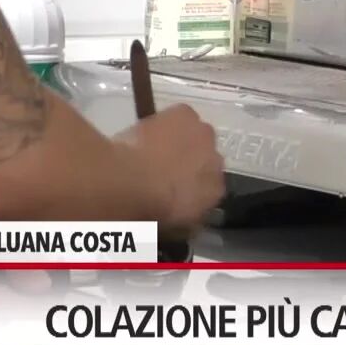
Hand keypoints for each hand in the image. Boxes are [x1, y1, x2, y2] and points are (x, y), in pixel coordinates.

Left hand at [114, 104, 225, 233]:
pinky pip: (182, 117)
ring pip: (196, 136)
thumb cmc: (145, 212)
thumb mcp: (168, 229)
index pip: (210, 188)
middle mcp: (218, 163)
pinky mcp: (187, 115)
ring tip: (155, 148)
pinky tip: (152, 129)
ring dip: (182, 140)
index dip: (191, 186)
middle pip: (206, 159)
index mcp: (215, 193)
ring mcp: (204, 137)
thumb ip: (182, 222)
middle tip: (163, 168)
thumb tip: (183, 221)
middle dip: (190, 162)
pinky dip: (170, 121)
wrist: (128, 181)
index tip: (173, 188)